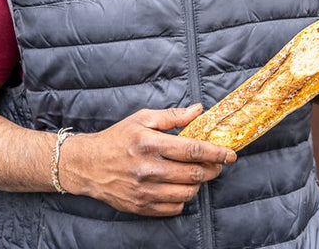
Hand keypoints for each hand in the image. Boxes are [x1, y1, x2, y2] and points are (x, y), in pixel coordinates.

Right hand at [58, 105, 235, 215]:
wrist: (88, 165)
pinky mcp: (141, 206)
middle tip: (217, 164)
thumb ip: (172, 116)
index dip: (216, 153)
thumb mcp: (142, 119)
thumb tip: (198, 110)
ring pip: (187, 193)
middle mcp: (148, 168)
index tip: (230, 154)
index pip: (193, 150)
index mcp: (150, 143)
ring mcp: (145, 190)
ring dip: (198, 184)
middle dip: (212, 169)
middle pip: (194, 174)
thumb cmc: (117, 139)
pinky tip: (178, 187)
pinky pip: (174, 207)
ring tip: (195, 174)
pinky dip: (182, 199)